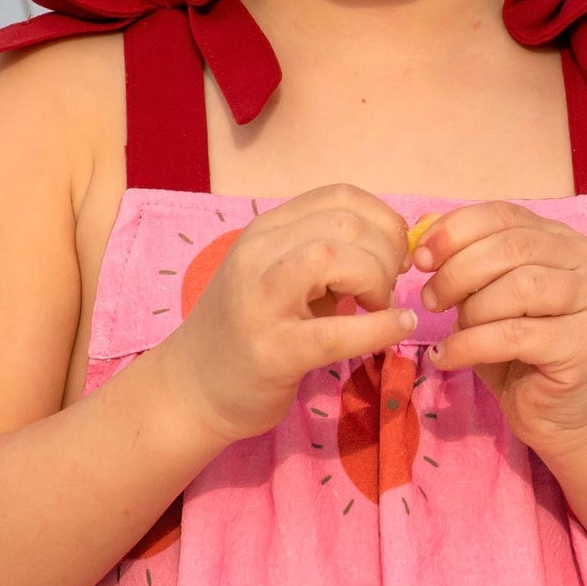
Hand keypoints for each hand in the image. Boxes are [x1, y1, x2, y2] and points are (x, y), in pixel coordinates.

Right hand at [158, 184, 414, 441]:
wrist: (189, 389)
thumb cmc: (244, 331)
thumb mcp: (278, 276)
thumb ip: (325, 256)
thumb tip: (394, 249)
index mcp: (265, 231)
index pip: (339, 196)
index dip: (382, 219)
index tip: (393, 252)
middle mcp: (259, 254)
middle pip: (345, 224)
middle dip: (386, 252)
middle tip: (389, 286)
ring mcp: (261, 301)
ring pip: (337, 259)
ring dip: (377, 280)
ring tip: (379, 306)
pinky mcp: (273, 351)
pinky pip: (338, 331)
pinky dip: (380, 327)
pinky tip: (397, 328)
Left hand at [411, 202, 586, 461]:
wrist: (561, 417)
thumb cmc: (519, 353)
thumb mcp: (484, 297)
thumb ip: (464, 260)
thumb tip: (422, 228)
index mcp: (565, 240)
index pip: (505, 215)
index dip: (456, 230)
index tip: (420, 257)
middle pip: (511, 248)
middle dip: (457, 270)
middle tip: (429, 300)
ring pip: (519, 287)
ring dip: (470, 308)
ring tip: (450, 328)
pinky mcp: (586, 343)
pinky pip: (515, 335)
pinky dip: (470, 344)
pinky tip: (448, 356)